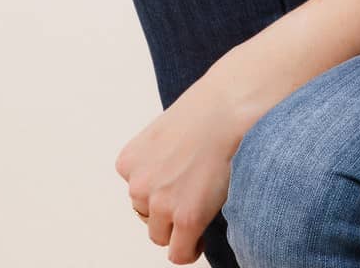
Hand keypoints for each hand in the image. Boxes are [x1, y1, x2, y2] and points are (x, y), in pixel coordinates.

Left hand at [115, 61, 254, 263]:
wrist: (231, 106)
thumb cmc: (208, 108)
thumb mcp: (166, 130)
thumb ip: (158, 158)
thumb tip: (170, 178)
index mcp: (129, 162)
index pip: (138, 191)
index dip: (160, 189)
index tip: (179, 183)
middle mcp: (137, 185)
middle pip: (146, 214)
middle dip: (167, 208)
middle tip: (194, 192)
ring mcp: (161, 203)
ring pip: (161, 235)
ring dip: (178, 227)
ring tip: (202, 206)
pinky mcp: (187, 218)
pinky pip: (180, 253)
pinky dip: (191, 249)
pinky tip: (203, 236)